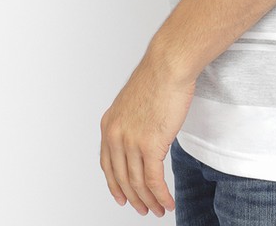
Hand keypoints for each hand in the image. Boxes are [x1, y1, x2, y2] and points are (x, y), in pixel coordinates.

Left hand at [100, 47, 195, 216]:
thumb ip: (132, 123)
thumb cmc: (158, 76)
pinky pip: (154, 180)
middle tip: (144, 209)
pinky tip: (167, 202)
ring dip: (150, 201)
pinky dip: (161, 195)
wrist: (168, 65)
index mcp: (109, 125)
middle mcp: (115, 135)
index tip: (122, 198)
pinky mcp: (150, 145)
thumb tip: (141, 138)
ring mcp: (131, 141)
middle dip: (134, 198)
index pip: (107, 165)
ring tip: (159, 209)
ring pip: (138, 183)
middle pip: (122, 178)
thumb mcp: (134, 102)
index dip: (115, 185)